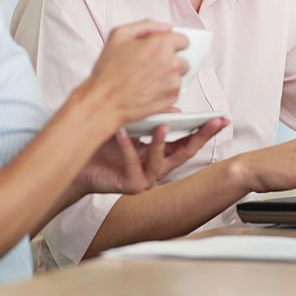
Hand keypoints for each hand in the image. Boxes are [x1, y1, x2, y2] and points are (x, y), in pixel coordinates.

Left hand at [76, 118, 227, 194]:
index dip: (204, 130)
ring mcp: (145, 179)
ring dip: (160, 142)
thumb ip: (152, 119)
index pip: (187, 141)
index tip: (220, 119)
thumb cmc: (100, 144)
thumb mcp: (130, 125)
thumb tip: (175, 110)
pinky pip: (134, 164)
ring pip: (161, 161)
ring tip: (161, 124)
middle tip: (213, 122)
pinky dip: (128, 147)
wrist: (76, 163)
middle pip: (184, 152)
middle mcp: (156, 168)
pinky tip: (123, 133)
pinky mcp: (131, 186)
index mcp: (158, 153)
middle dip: (200, 137)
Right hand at [82, 20, 189, 125]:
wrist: (104, 102)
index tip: (162, 49)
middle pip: (184, 58)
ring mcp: (173, 82)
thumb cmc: (108, 70)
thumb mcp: (119, 35)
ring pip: (180, 75)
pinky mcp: (172, 98)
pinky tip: (149, 89)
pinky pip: (176, 90)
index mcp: (161, 44)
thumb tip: (167, 26)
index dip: (172, 43)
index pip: (183, 40)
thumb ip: (147, 25)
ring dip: (169, 75)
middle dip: (171, 60)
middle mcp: (171, 62)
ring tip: (148, 78)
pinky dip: (166, 89)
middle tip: (151, 65)